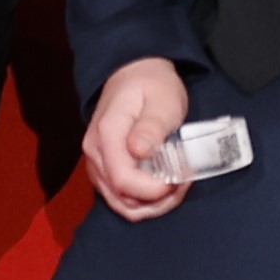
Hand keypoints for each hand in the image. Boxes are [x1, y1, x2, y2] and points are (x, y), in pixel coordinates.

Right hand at [83, 57, 195, 220]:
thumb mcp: (161, 99)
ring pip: (121, 203)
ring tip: (177, 184)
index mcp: (107, 134)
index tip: (179, 181)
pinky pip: (121, 197)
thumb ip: (151, 126)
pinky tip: (163, 185)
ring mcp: (97, 163)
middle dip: (157, 200)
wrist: (133, 74)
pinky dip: (144, 200)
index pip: (123, 180)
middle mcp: (95, 153)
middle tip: (184, 182)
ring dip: (152, 204)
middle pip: (121, 197)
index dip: (153, 190)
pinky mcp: (104, 170)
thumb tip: (140, 152)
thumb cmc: (151, 85)